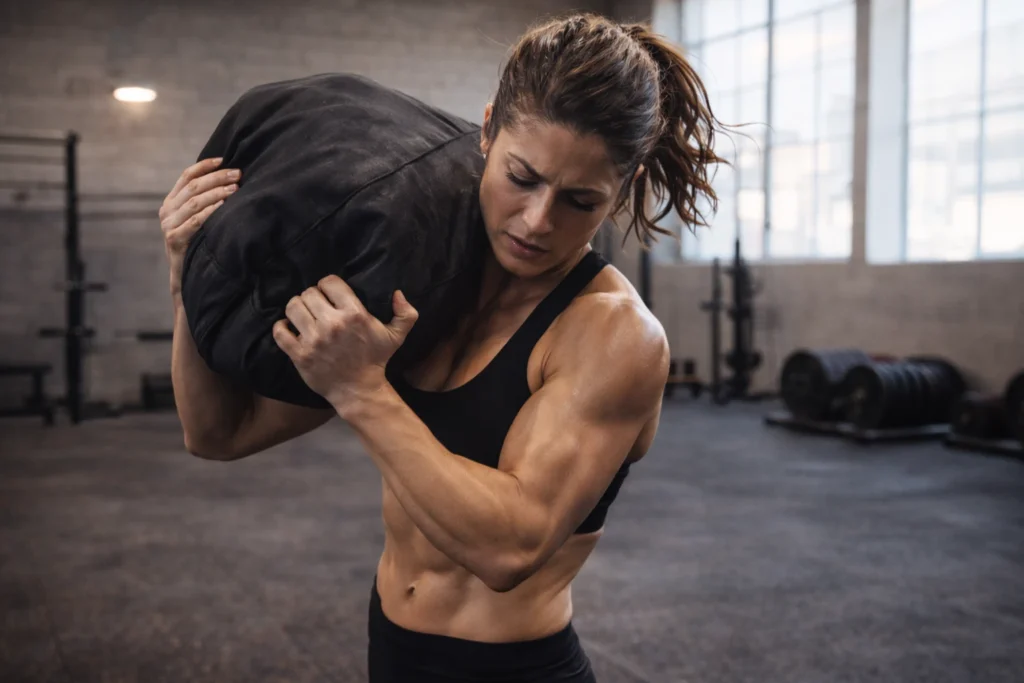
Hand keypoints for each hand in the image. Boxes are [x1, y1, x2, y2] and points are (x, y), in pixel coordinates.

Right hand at [159, 158, 239, 296]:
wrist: (185, 275)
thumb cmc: (198, 243)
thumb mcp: (197, 219)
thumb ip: (205, 201)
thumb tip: (229, 179)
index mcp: (171, 202)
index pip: (186, 176)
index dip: (204, 166)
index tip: (224, 159)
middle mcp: (167, 211)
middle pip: (194, 187)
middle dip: (217, 178)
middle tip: (237, 174)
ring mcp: (169, 225)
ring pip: (195, 202)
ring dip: (217, 193)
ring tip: (235, 188)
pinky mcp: (174, 238)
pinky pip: (196, 221)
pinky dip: (211, 212)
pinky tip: (224, 206)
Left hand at [272, 276, 418, 413]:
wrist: (359, 390)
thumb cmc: (375, 360)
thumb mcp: (396, 336)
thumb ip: (406, 314)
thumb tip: (398, 293)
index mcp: (354, 315)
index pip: (329, 282)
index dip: (327, 285)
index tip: (329, 294)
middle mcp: (333, 324)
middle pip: (309, 293)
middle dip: (312, 297)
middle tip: (317, 307)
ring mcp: (314, 340)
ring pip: (293, 307)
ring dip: (296, 308)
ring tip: (303, 315)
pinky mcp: (300, 354)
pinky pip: (280, 331)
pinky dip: (282, 327)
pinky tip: (290, 328)